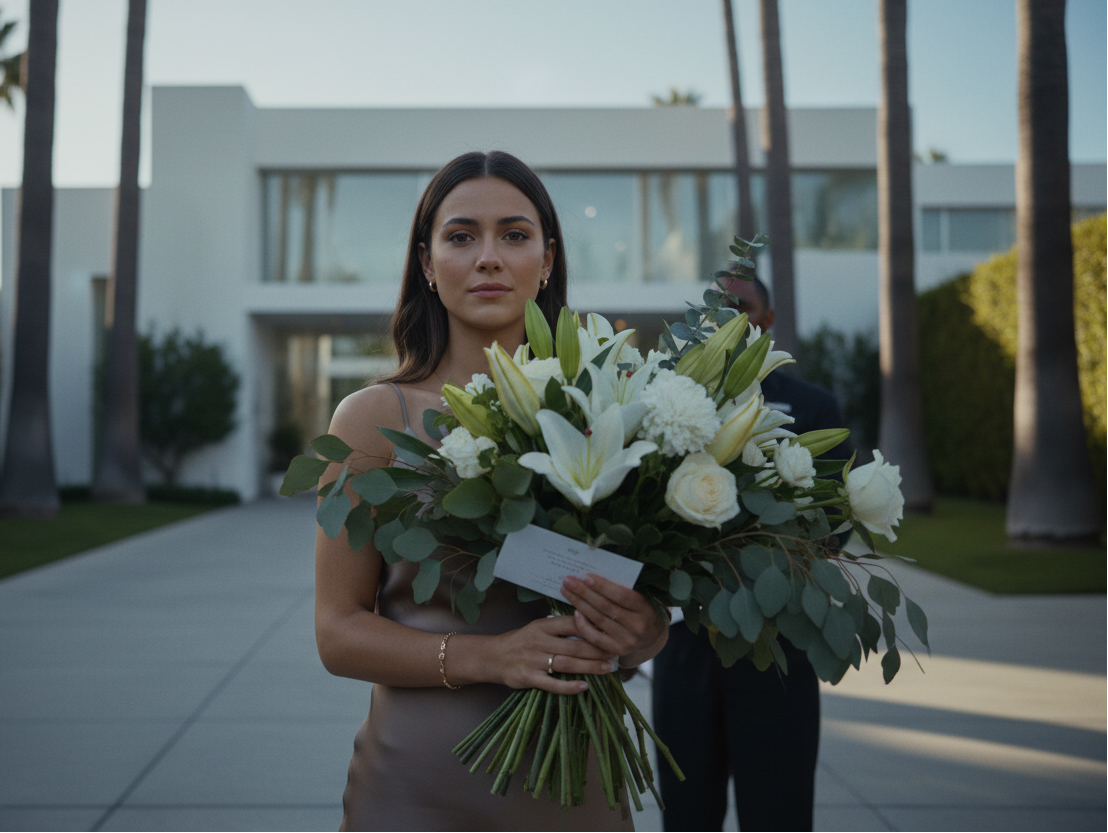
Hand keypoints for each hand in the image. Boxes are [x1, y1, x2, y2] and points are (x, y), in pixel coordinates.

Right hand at [487, 614, 616, 694]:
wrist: (492, 657)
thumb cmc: (520, 641)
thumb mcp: (537, 627)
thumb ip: (559, 627)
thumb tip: (588, 624)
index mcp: (543, 625)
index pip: (572, 623)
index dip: (593, 627)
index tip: (611, 632)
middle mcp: (539, 641)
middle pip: (574, 645)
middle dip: (597, 650)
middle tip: (616, 653)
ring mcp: (534, 660)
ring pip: (567, 663)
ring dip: (589, 666)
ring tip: (607, 669)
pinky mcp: (529, 678)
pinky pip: (552, 684)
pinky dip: (569, 687)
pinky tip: (584, 687)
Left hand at [560, 574, 667, 665]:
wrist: (651, 637)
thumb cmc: (640, 610)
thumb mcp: (639, 599)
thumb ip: (621, 590)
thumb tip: (593, 577)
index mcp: (644, 609)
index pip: (622, 596)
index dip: (603, 586)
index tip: (586, 576)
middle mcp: (637, 626)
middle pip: (606, 607)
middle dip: (584, 592)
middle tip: (568, 580)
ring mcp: (627, 641)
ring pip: (598, 620)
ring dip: (580, 604)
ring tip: (566, 591)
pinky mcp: (617, 651)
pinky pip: (595, 638)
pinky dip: (583, 625)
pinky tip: (575, 612)